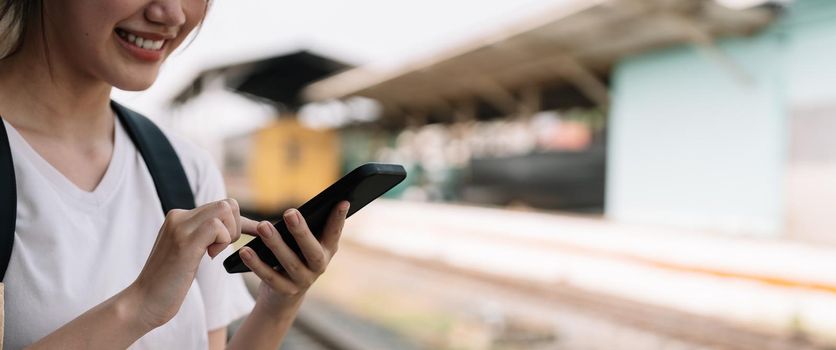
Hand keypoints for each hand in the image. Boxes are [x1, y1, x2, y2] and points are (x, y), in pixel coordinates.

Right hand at [130, 199, 244, 329]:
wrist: (144, 301)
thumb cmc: (169, 282)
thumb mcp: (188, 251)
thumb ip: (203, 235)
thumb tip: (232, 227)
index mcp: (179, 217)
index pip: (220, 206)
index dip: (239, 222)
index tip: (250, 236)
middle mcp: (179, 217)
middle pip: (227, 204)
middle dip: (236, 227)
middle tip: (220, 249)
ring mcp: (180, 227)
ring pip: (225, 209)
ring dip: (230, 234)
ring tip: (213, 253)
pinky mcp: (185, 242)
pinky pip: (217, 227)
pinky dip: (223, 241)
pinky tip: (209, 256)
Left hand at [239, 201, 349, 310]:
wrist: (282, 298)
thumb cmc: (294, 259)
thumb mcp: (303, 246)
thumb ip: (304, 231)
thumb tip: (294, 212)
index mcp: (327, 251)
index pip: (334, 233)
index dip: (339, 219)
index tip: (342, 201)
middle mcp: (319, 267)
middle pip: (312, 251)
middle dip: (301, 232)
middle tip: (289, 213)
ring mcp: (303, 281)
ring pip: (289, 263)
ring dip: (275, 244)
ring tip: (262, 226)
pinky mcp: (285, 291)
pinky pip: (269, 277)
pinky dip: (257, 264)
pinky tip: (245, 250)